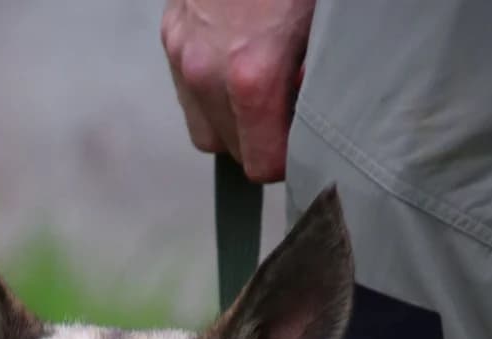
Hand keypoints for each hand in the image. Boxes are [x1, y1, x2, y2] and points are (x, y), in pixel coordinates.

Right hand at [161, 0, 315, 182]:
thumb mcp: (321, 21)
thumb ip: (318, 79)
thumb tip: (318, 114)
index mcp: (250, 76)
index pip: (261, 165)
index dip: (286, 161)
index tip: (303, 143)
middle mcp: (206, 73)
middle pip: (230, 151)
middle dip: (260, 139)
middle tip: (288, 110)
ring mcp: (181, 51)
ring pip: (204, 125)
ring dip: (231, 120)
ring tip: (261, 87)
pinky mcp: (170, 31)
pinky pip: (188, 88)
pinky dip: (213, 88)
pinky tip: (237, 58)